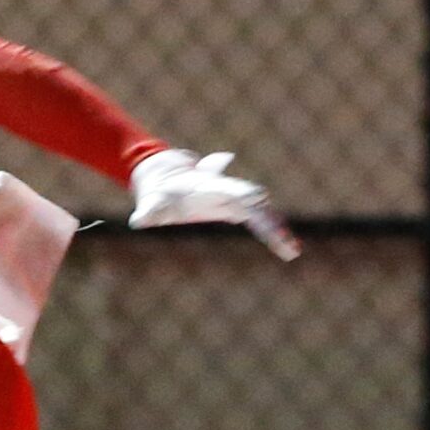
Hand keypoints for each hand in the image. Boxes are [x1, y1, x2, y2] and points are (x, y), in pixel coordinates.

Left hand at [128, 148, 300, 261]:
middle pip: (254, 206)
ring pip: (262, 215)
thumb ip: (149, 212)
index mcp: (211, 188)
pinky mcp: (236, 212)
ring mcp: (234, 202)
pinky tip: (288, 248)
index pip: (232, 191)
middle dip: (268, 221)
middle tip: (283, 240)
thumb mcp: (153, 203)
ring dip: (276, 231)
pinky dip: (273, 234)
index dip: (245, 196)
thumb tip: (138, 222)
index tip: (259, 200)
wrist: (167, 180)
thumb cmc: (160, 194)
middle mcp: (228, 193)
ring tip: (291, 249)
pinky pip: (259, 223)